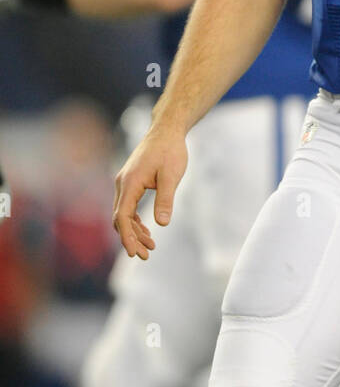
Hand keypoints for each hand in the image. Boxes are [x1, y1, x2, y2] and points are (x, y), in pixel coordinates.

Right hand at [113, 124, 187, 257]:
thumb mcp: (171, 176)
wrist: (166, 131)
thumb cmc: (170, 151)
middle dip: (131, 239)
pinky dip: (135, 221)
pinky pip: (128, 206)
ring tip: (150, 247)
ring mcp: (125, 182)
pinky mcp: (131, 182)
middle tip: (146, 256)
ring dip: (134, 231)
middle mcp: (122, 183)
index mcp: (130, 183)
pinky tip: (147, 231)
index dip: (127, 237)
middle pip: (121, 218)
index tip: (134, 253)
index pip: (123, 216)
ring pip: (124, 214)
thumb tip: (161, 223)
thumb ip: (165, 199)